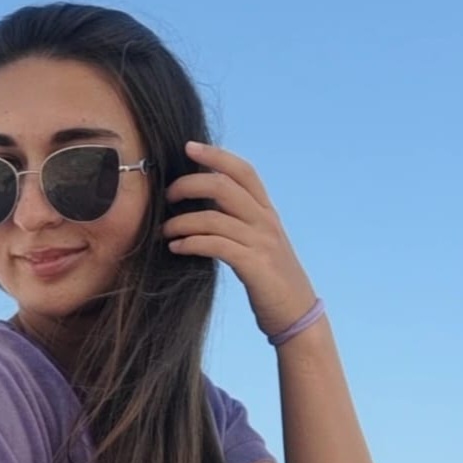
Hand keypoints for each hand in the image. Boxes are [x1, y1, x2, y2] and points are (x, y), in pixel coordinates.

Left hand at [163, 140, 317, 338]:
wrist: (297, 315)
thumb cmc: (270, 280)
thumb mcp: (259, 244)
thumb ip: (240, 223)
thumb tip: (205, 207)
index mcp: (267, 212)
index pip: (243, 171)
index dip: (216, 155)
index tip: (189, 147)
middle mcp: (266, 222)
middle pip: (225, 186)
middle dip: (190, 185)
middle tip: (168, 195)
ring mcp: (262, 243)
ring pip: (214, 218)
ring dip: (182, 221)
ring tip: (165, 230)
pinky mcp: (254, 266)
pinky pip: (216, 246)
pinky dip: (191, 243)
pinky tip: (176, 247)